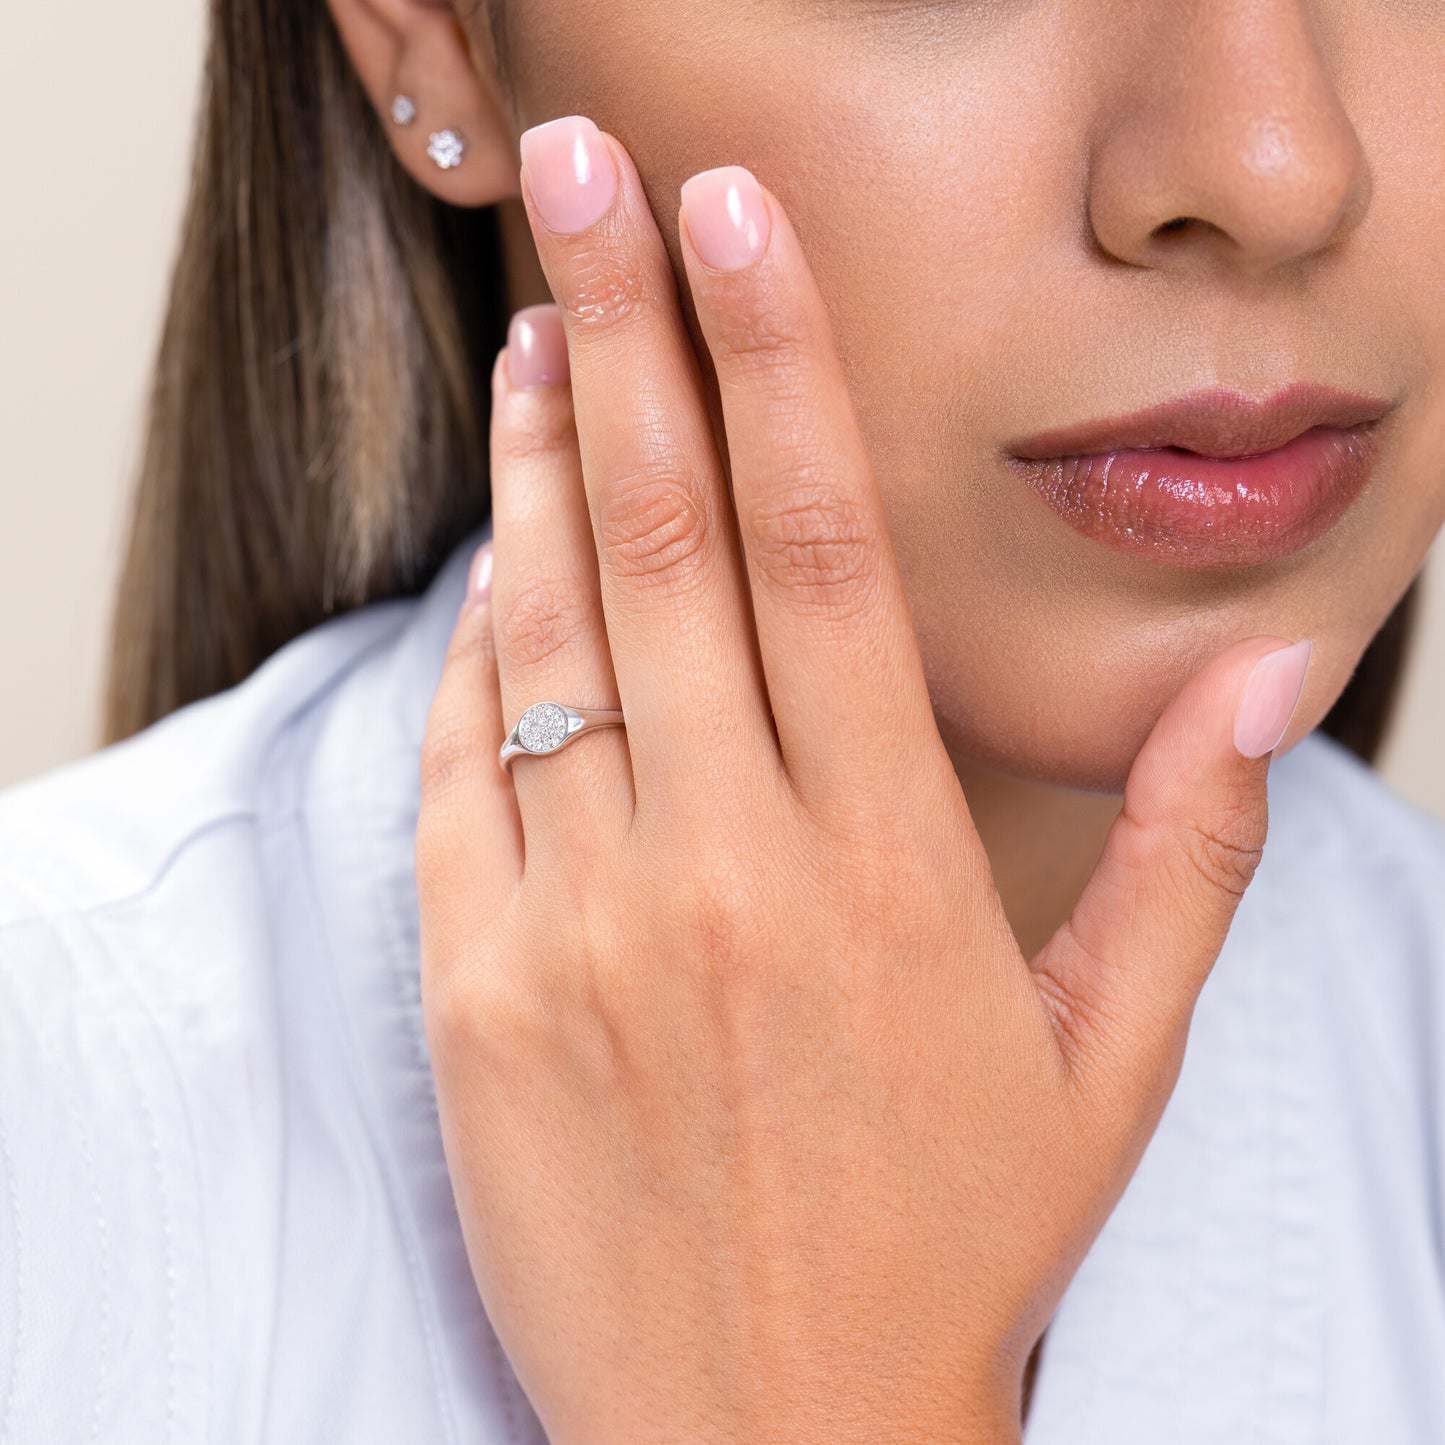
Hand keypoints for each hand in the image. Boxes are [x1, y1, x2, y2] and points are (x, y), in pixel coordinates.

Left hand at [416, 114, 1310, 1444]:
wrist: (767, 1439)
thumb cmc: (946, 1244)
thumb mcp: (1106, 1057)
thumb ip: (1187, 850)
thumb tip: (1270, 679)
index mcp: (889, 863)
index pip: (819, 548)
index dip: (776, 360)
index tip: (732, 224)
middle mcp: (728, 868)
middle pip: (665, 537)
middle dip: (626, 330)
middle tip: (585, 178)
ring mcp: (584, 925)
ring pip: (549, 635)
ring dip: (543, 463)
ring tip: (543, 332)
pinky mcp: (480, 990)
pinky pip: (466, 770)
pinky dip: (478, 651)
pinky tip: (498, 562)